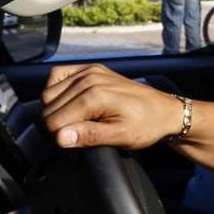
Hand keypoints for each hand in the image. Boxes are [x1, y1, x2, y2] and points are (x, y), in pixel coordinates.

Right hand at [41, 63, 185, 148]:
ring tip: (76, 120)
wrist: (166, 111)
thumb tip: (60, 137)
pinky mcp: (91, 68)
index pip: (53, 122)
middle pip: (48, 108)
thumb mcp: (121, 136)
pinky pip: (58, 75)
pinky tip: (69, 102)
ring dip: (55, 109)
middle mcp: (89, 78)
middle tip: (77, 134)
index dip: (60, 138)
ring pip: (49, 93)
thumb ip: (89, 136)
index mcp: (95, 95)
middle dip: (57, 125)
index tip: (76, 144)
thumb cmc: (147, 125)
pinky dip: (56, 89)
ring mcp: (90, 71)